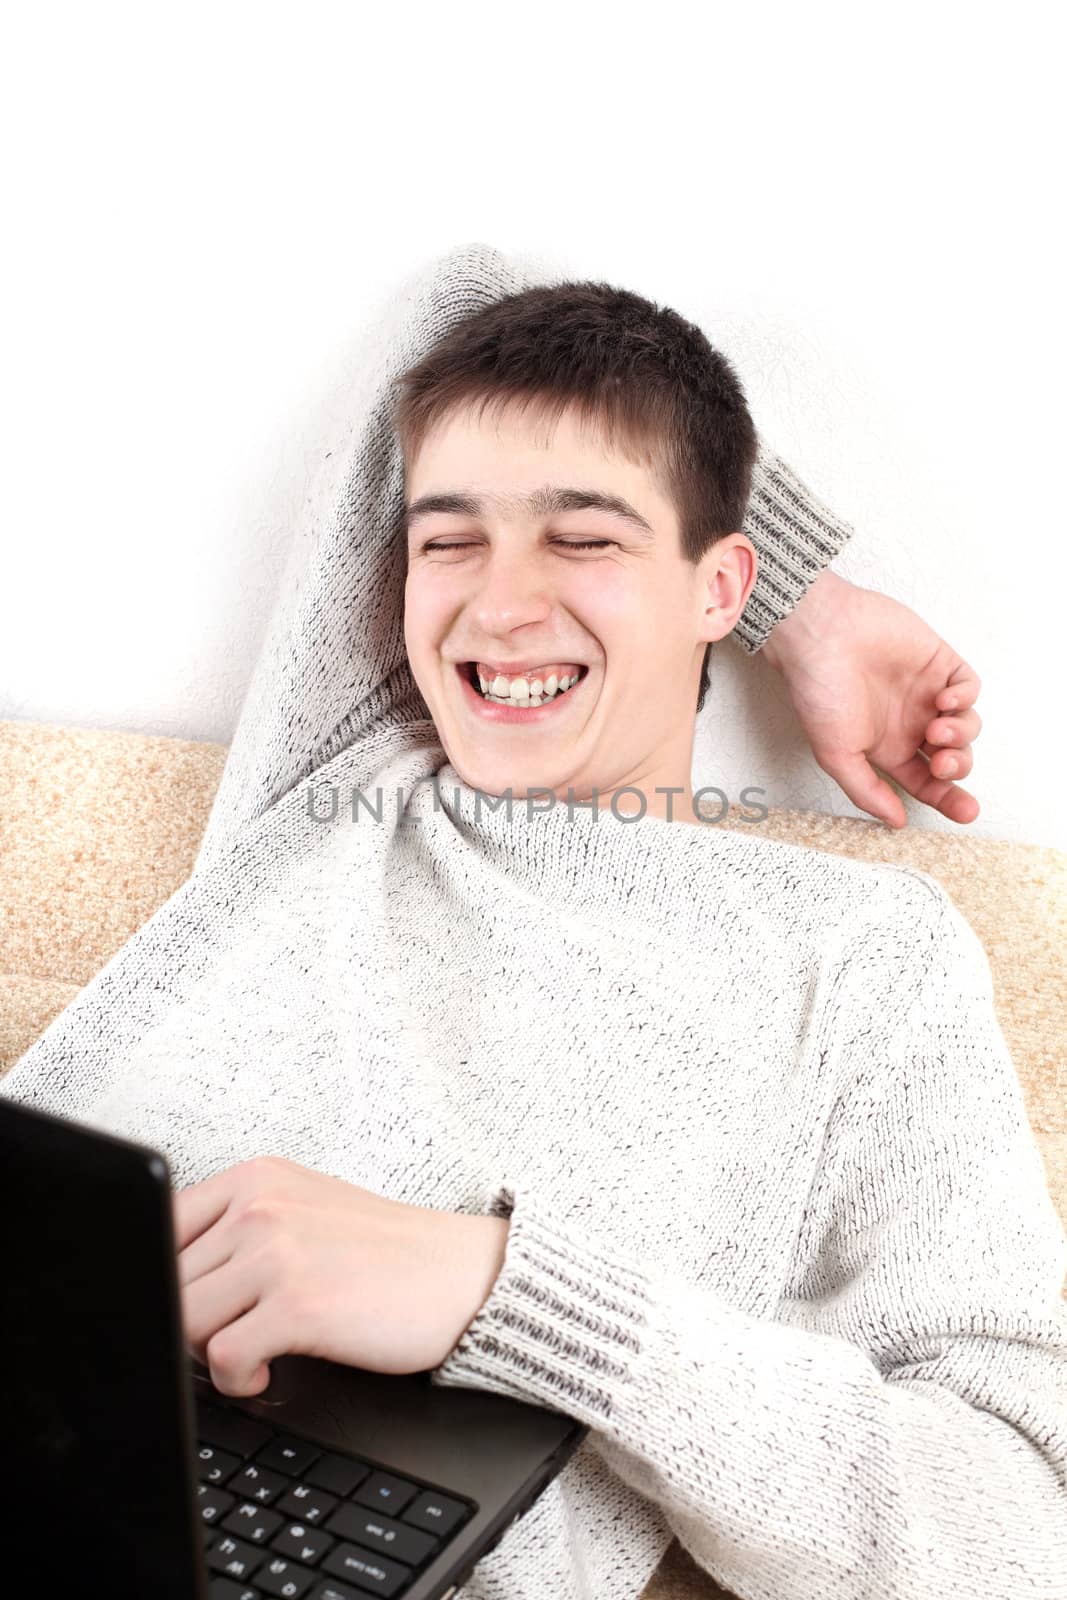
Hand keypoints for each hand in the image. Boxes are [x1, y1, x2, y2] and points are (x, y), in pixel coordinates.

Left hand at [172, 1155, 509, 1397]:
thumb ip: (239, 1227)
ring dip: (210, 1354)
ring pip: (184, 1320)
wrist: (460, 1274)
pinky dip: (237, 1381)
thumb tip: (169, 1279)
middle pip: (169, 1281)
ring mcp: (277, 1253)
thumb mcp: (304, 1211)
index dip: (166, 1278)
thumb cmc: (386, 1252)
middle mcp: (260, 1206)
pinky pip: (223, 1358)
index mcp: (256, 1178)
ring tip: (251, 1354)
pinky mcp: (298, 1305)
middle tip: (234, 1336)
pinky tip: (268, 1373)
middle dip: (190, 1323)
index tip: (193, 1305)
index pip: (161, 1226)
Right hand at [761, 571, 981, 828]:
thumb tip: (896, 821)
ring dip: (961, 734)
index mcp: (887, 748)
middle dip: (957, 768)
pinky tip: (946, 700)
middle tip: (944, 765)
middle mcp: (909, 723)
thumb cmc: (818, 690)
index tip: (965, 811)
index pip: (927, 782)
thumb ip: (867, 791)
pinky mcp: (938, 662)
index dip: (948, 798)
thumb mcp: (836, 754)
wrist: (819, 635)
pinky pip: (969, 686)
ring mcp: (926, 692)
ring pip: (967, 724)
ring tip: (938, 730)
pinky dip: (966, 697)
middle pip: (953, 757)